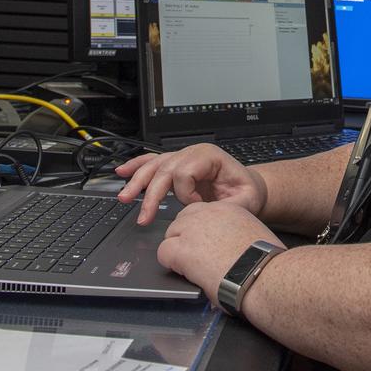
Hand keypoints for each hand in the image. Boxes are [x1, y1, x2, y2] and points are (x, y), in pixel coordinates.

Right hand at [115, 144, 267, 224]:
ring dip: (137, 181)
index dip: (185, 193)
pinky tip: (123, 172)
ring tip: (125, 197)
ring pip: (154, 165)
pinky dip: (137, 167)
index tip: (194, 208)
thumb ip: (227, 207)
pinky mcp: (176, 166)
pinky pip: (153, 162)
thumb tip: (206, 213)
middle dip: (151, 194)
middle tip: (144, 216)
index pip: (185, 171)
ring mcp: (183, 157)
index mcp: (210, 157)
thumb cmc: (246, 192)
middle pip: (165, 169)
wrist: (248, 187)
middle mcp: (194, 153)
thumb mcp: (245, 200)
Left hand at [157, 202, 282, 307]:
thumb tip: (226, 246)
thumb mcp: (251, 236)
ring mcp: (192, 229)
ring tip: (191, 266)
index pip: (201, 212)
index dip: (200, 230)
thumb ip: (234, 234)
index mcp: (228, 209)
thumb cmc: (262, 261)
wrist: (260, 272)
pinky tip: (184, 272)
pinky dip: (170, 263)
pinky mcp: (182, 249)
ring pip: (171, 234)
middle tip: (195, 255)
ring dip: (177, 249)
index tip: (204, 242)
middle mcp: (208, 214)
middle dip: (185, 236)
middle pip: (182, 219)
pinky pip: (163, 252)